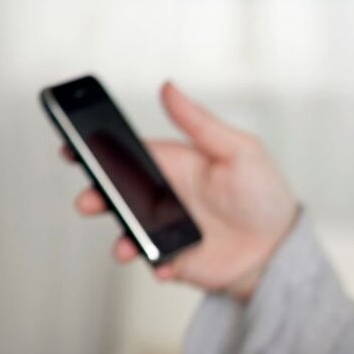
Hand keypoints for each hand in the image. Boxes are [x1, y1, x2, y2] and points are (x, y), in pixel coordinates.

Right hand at [66, 81, 298, 299]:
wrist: (281, 248)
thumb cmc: (264, 195)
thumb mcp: (241, 150)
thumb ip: (201, 124)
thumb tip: (169, 88)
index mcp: (174, 165)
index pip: (128, 155)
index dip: (97, 151)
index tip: (72, 148)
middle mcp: (164, 197)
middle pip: (119, 194)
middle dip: (98, 197)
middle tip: (89, 201)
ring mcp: (166, 229)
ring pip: (130, 231)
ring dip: (121, 238)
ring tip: (124, 247)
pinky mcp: (175, 259)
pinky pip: (154, 263)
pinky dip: (155, 265)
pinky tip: (165, 265)